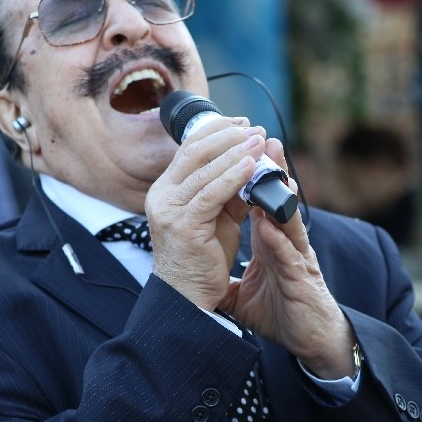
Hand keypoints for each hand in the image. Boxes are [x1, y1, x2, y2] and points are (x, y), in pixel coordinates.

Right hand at [146, 116, 259, 309]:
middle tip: (255, 129)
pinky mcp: (183, 226)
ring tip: (259, 140)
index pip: (189, 149)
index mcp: (167, 190)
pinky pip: (211, 194)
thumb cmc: (203, 260)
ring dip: (235, 152)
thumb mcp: (219, 218)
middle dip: (228, 136)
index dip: (217, 131)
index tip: (243, 123)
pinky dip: (233, 177)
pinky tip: (252, 166)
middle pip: (194, 152)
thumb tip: (254, 165)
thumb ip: (230, 192)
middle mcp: (162, 196)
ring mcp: (169, 210)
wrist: (188, 298)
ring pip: (204, 170)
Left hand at [218, 139, 356, 379]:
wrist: (309, 342)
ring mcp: (296, 261)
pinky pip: (290, 257)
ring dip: (280, 195)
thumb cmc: (282, 314)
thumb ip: (228, 277)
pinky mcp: (302, 282)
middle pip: (276, 203)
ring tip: (273, 168)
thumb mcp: (245, 293)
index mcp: (272, 244)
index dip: (247, 183)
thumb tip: (203, 274)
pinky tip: (269, 225)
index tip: (233, 158)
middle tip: (260, 141)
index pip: (259, 205)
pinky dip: (281, 240)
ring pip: (288, 222)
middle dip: (268, 173)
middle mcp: (285, 246)